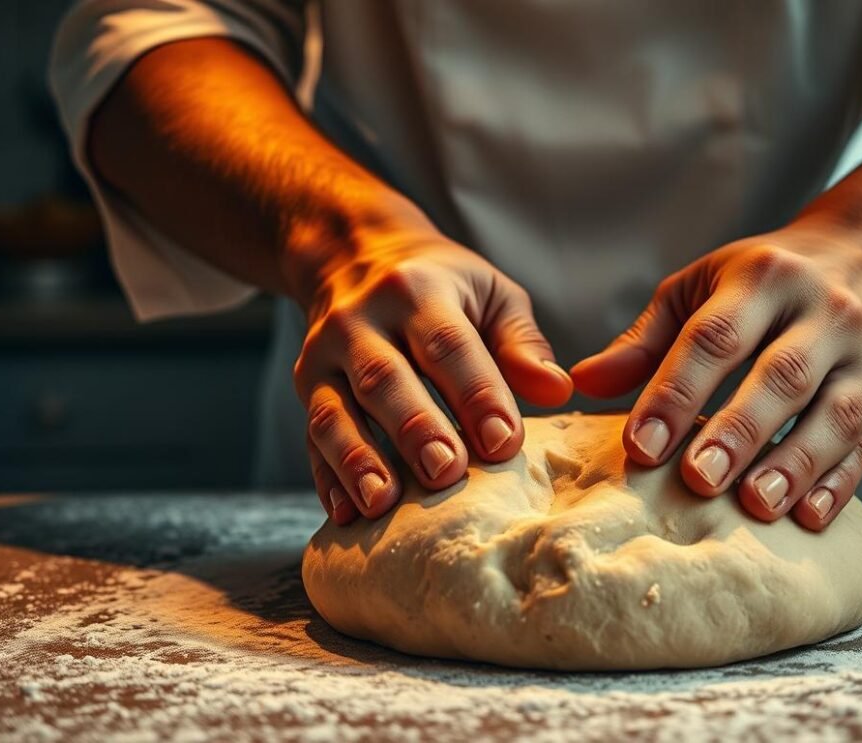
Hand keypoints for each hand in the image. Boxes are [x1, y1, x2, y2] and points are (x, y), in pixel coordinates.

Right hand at [293, 223, 572, 524]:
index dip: (477, 395)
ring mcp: (323, 356)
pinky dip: (326, 478)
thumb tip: (557, 390)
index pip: (449, 346)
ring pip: (335, 412)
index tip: (503, 443)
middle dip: (415, 429)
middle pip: (386, 379)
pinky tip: (345, 515)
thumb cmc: (443, 287)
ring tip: (384, 503)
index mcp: (417, 291)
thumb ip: (522, 343)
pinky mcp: (304, 388)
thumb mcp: (491, 294)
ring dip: (358, 460)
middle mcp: (360, 320)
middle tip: (445, 474)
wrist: (353, 255)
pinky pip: (310, 438)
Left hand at [572, 220, 861, 529]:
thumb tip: (581, 383)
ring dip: (794, 464)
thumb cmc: (767, 279)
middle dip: (738, 432)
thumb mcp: (704, 285)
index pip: (716, 338)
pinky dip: (840, 484)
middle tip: (698, 480)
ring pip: (835, 414)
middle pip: (781, 378)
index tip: (641, 446)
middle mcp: (824, 311)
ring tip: (755, 505)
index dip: (676, 392)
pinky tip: (809, 517)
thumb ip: (646, 338)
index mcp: (764, 278)